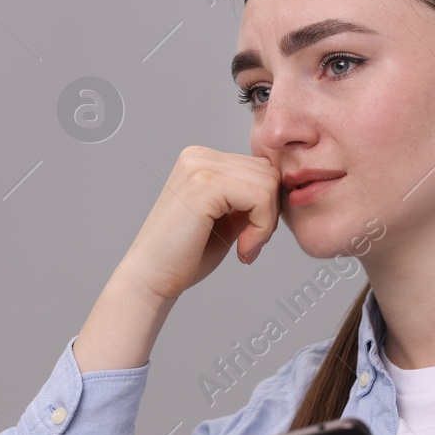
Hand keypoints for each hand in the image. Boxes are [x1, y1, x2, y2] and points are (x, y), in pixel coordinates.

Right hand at [117, 145, 281, 303]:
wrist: (151, 279)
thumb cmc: (184, 256)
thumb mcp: (226, 219)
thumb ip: (248, 201)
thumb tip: (283, 191)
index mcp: (202, 159)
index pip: (260, 168)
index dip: (267, 206)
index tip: (251, 238)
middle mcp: (199, 156)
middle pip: (268, 172)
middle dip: (269, 213)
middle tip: (250, 245)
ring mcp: (200, 166)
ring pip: (269, 183)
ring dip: (266, 223)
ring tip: (245, 248)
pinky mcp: (205, 184)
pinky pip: (261, 197)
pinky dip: (261, 228)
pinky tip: (242, 249)